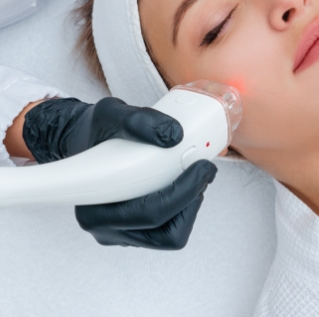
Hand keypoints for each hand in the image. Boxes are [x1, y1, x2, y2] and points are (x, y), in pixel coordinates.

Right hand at [23, 97, 216, 249]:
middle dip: (192, 198)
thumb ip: (139, 120)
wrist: (85, 141)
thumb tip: (174, 135)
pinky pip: (168, 228)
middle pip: (166, 233)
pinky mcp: (134, 229)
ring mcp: (121, 232)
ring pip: (171, 234)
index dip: (182, 194)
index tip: (201, 167)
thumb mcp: (111, 113)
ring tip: (196, 174)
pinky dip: (183, 206)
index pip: (149, 214)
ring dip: (190, 205)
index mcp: (94, 209)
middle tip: (205, 169)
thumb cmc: (95, 132)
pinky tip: (184, 180)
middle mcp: (106, 228)